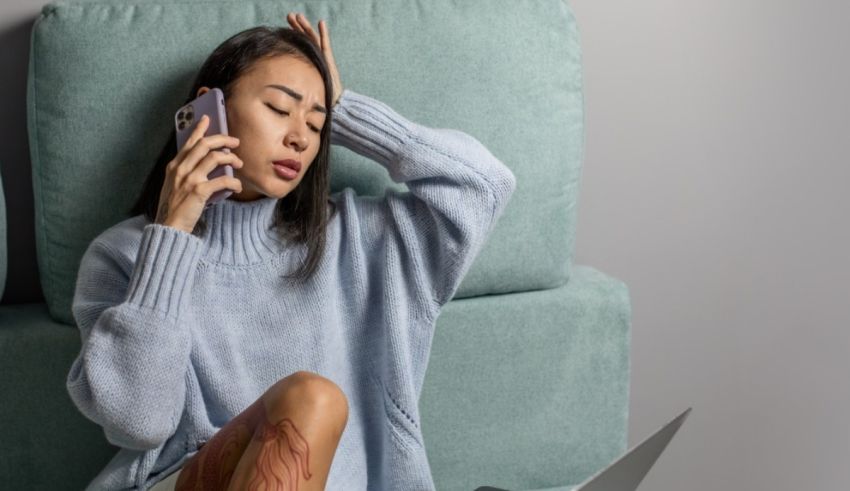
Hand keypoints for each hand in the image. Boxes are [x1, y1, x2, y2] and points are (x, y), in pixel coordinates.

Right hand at [155, 115, 243, 233]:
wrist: (169, 226)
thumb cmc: (174, 207)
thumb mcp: (174, 185)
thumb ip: (186, 173)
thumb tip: (206, 165)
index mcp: (174, 166)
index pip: (189, 142)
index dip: (200, 129)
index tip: (208, 118)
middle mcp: (181, 169)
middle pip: (204, 145)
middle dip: (222, 139)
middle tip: (235, 141)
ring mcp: (189, 179)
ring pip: (214, 158)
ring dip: (231, 158)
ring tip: (239, 163)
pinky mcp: (199, 191)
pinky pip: (222, 180)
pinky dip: (233, 182)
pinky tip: (237, 186)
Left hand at [286, 12, 343, 107]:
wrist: (332, 104)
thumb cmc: (314, 100)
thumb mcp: (297, 89)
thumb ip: (289, 83)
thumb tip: (271, 87)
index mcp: (305, 63)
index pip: (298, 46)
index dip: (291, 35)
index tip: (283, 27)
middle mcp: (313, 59)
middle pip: (304, 39)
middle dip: (297, 27)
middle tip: (289, 16)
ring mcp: (322, 58)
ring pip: (313, 39)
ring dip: (306, 26)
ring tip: (299, 16)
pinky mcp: (328, 61)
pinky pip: (325, 44)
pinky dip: (324, 33)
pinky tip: (321, 22)